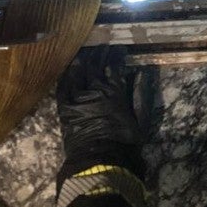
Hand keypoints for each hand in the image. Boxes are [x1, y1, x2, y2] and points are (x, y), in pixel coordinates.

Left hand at [56, 45, 144, 176]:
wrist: (100, 160)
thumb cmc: (124, 141)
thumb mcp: (141, 119)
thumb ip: (142, 93)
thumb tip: (141, 71)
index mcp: (115, 91)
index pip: (114, 64)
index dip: (116, 53)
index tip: (119, 47)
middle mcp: (95, 88)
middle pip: (96, 64)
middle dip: (100, 52)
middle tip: (102, 46)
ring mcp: (78, 96)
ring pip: (79, 70)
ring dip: (83, 58)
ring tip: (86, 51)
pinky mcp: (64, 106)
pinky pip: (64, 84)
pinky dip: (68, 73)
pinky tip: (70, 66)